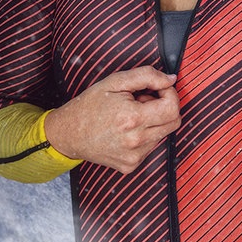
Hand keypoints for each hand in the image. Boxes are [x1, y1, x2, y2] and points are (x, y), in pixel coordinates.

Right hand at [43, 68, 181, 173]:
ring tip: (130, 117)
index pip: (173, 107)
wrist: (68, 134)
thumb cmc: (88, 106)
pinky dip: (144, 136)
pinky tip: (126, 131)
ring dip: (153, 122)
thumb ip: (146, 76)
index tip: (160, 90)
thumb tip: (171, 79)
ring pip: (163, 134)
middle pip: (174, 122)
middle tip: (144, 101)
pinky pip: (150, 147)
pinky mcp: (131, 165)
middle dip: (165, 107)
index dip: (170, 94)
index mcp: (132, 118)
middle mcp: (136, 140)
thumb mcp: (114, 82)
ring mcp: (134, 156)